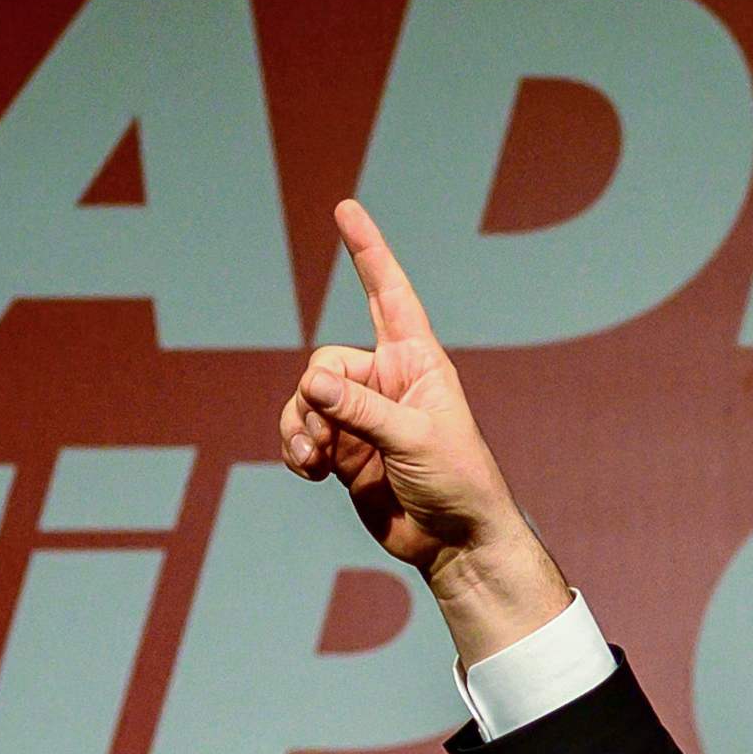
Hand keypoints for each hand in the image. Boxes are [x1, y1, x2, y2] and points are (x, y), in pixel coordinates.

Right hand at [275, 199, 573, 665]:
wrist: (454, 543)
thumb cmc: (457, 483)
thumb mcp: (414, 440)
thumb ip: (360, 410)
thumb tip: (308, 384)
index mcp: (417, 361)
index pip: (388, 293)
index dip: (368, 252)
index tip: (347, 210)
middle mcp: (387, 380)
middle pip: (325, 364)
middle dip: (314, 399)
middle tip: (324, 440)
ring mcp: (362, 416)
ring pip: (306, 400)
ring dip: (298, 428)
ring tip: (313, 461)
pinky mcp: (344, 449)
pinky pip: (300, 431)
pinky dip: (295, 448)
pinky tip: (308, 471)